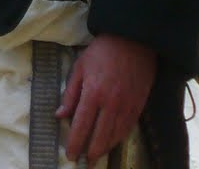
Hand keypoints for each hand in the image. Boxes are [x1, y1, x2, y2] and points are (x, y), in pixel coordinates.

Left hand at [57, 33, 157, 160]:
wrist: (133, 41)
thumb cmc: (101, 52)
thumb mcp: (79, 67)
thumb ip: (70, 94)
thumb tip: (60, 115)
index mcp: (93, 93)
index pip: (81, 125)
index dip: (76, 143)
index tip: (70, 155)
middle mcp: (111, 104)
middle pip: (99, 135)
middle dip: (91, 151)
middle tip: (84, 162)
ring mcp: (127, 106)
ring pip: (115, 135)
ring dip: (105, 148)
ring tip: (96, 157)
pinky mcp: (139, 105)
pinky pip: (128, 128)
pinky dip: (119, 138)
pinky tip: (112, 143)